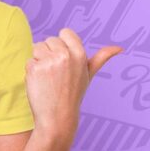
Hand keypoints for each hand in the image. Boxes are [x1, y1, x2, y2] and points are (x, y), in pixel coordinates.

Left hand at [25, 28, 122, 144]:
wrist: (57, 118)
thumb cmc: (73, 95)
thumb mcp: (89, 74)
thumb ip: (102, 58)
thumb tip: (120, 48)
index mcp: (80, 54)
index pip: (65, 32)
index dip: (62, 45)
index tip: (64, 60)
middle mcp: (65, 55)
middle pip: (49, 40)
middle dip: (50, 53)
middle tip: (56, 74)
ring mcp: (49, 61)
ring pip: (37, 47)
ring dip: (39, 60)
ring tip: (48, 78)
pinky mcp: (34, 68)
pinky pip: (29, 60)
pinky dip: (32, 71)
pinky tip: (40, 83)